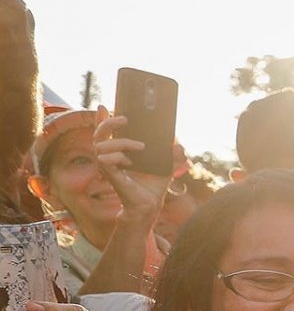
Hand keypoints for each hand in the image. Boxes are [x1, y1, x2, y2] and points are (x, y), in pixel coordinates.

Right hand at [92, 107, 170, 223]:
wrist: (151, 205)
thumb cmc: (154, 184)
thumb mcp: (167, 165)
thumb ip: (174, 154)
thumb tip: (178, 145)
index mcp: (119, 151)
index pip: (105, 131)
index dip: (102, 118)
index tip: (105, 106)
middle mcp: (110, 157)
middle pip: (98, 134)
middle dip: (108, 123)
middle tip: (125, 119)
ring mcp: (109, 166)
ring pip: (101, 146)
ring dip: (120, 142)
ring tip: (140, 147)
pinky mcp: (112, 176)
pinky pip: (105, 161)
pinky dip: (116, 157)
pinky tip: (128, 161)